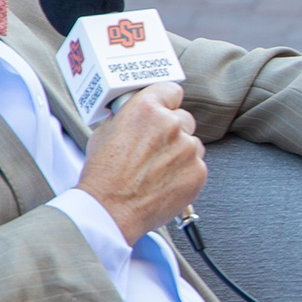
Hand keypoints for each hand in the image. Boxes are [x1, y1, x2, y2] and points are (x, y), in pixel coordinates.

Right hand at [78, 82, 206, 242]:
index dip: (166, 101)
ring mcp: (188, 149)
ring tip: (157, 170)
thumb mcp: (105, 132)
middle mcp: (171, 125)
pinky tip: (165, 182)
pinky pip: (197, 166)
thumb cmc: (103, 175)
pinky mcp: (198, 172)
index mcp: (147, 109)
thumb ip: (128, 117)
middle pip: (184, 118)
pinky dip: (185, 173)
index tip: (165, 108)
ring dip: (180, 152)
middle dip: (172, 131)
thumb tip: (134, 114)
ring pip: (192, 144)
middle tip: (155, 147)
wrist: (110, 210)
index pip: (171, 90)